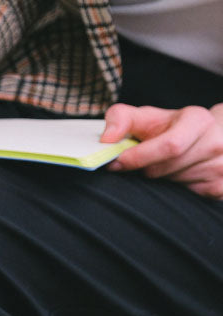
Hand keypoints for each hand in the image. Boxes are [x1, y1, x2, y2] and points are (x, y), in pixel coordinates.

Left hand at [102, 103, 222, 199]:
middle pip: (166, 169)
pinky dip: (174, 187)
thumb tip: (106, 139)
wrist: (209, 133)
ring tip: (164, 164)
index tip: (117, 162)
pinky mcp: (221, 187)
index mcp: (198, 121)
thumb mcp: (146, 117)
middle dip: (146, 168)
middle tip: (143, 162)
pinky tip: (178, 173)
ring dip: (160, 178)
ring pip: (174, 184)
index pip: (169, 146)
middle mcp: (216, 142)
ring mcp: (222, 166)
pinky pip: (186, 195)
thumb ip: (121, 120)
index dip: (139, 157)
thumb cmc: (172, 127)